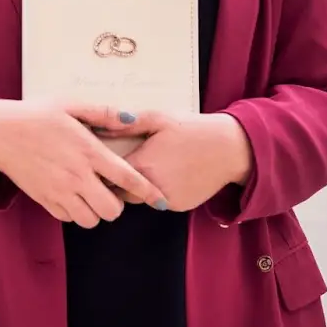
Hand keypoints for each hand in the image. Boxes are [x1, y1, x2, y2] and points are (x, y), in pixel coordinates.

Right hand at [0, 100, 169, 225]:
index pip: (127, 177)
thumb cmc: (36, 115)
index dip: (148, 191)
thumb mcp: (70, 105)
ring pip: (92, 220)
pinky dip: (76, 212)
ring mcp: (59, 191)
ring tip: (91, 194)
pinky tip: (72, 195)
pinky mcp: (45, 200)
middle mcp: (76, 175)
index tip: (160, 199)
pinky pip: (70, 219)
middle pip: (112, 210)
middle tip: (110, 189)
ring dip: (96, 211)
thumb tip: (132, 118)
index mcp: (87, 150)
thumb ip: (103, 113)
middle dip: (117, 204)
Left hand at [106, 111, 252, 212]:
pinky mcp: (180, 207)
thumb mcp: (157, 119)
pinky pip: (158, 202)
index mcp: (143, 165)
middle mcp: (152, 188)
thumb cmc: (192, 129)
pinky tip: (167, 174)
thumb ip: (125, 125)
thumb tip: (97, 127)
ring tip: (148, 166)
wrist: (230, 148)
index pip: (108, 177)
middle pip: (120, 192)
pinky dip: (157, 191)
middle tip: (123, 164)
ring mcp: (167, 201)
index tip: (99, 162)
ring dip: (137, 188)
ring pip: (139, 199)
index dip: (102, 170)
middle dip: (117, 181)